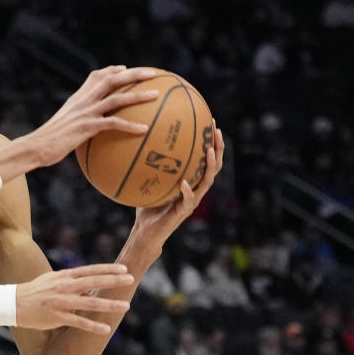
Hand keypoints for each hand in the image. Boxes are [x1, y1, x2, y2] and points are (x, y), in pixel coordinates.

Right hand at [16, 264, 134, 333]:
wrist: (14, 303)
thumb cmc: (36, 292)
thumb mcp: (53, 281)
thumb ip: (72, 284)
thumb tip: (90, 292)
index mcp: (65, 277)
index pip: (90, 271)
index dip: (107, 270)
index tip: (124, 269)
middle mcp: (65, 287)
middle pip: (94, 282)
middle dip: (113, 281)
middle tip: (131, 280)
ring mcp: (62, 302)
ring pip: (90, 303)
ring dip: (109, 305)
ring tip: (126, 306)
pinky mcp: (57, 317)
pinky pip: (79, 322)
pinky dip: (93, 326)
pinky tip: (106, 329)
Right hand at [29, 66, 158, 166]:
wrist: (35, 146)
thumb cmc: (47, 141)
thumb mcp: (61, 125)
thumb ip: (75, 121)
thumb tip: (85, 130)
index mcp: (77, 98)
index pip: (95, 76)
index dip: (112, 70)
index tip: (125, 68)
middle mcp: (82, 101)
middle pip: (111, 80)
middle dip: (133, 74)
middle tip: (153, 73)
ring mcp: (85, 113)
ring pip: (116, 98)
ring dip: (138, 96)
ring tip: (156, 95)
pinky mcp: (87, 127)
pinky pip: (114, 123)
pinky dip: (130, 126)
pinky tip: (144, 130)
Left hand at [131, 126, 224, 247]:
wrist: (145, 232)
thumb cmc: (147, 207)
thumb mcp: (148, 181)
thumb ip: (147, 166)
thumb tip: (136, 142)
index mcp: (191, 181)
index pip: (205, 158)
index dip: (211, 142)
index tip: (211, 122)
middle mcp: (195, 190)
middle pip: (213, 166)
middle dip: (217, 147)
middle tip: (216, 129)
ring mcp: (190, 202)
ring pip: (207, 182)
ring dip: (210, 165)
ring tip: (210, 150)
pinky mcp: (182, 213)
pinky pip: (187, 201)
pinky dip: (187, 191)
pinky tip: (185, 182)